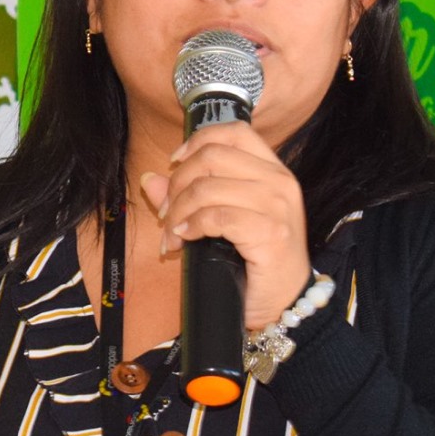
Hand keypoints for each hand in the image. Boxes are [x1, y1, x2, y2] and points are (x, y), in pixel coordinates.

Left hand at [139, 122, 310, 329]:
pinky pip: (217, 217)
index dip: (197, 141)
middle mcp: (279, 182)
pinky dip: (192, 227)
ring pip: (207, 188)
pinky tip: (185, 239)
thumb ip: (188, 195)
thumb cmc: (255, 260)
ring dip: (179, 212)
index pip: (235, 132)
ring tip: (173, 233)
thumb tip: (149, 179)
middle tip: (167, 212)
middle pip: (212, 157)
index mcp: (273, 171)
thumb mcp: (222, 221)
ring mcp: (278, 206)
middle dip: (178, 183)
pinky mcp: (270, 233)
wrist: (285, 303)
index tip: (175, 163)